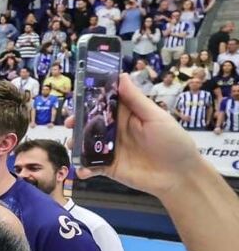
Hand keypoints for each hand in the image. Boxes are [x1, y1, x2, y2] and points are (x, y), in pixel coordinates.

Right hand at [76, 74, 205, 197]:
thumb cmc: (173, 141)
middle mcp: (115, 131)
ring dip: (76, 144)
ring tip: (73, 145)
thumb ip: (135, 99)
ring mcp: (110, 150)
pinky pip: (91, 167)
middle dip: (77, 123)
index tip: (77, 97)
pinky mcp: (109, 168)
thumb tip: (121, 75)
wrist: (180, 175)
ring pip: (86, 144)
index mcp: (126, 115)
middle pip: (90, 123)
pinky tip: (82, 170)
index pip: (104, 103)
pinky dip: (83, 168)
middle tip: (69, 123)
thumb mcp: (155, 117)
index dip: (89, 99)